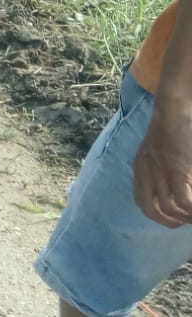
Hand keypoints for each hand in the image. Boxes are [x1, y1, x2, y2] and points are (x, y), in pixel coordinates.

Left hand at [134, 103, 191, 226]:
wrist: (175, 107)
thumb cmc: (175, 127)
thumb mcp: (160, 149)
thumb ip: (160, 168)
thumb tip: (176, 188)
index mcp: (140, 166)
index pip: (141, 200)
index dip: (158, 215)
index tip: (175, 218)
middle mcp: (145, 170)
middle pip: (150, 208)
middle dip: (169, 221)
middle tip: (186, 221)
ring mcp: (159, 170)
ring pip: (169, 208)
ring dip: (186, 216)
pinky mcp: (177, 169)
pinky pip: (184, 201)